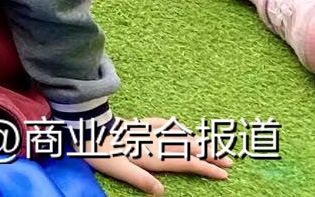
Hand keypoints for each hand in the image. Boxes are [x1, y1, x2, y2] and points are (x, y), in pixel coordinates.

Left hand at [83, 116, 232, 193]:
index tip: (223, 174)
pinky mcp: (140, 124)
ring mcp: (148, 131)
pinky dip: (179, 129)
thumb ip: (140, 180)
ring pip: (180, 136)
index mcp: (153, 155)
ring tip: (213, 147)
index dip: (205, 168)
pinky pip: (165, 125)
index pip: (185, 163)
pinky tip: (183, 130)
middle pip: (188, 148)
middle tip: (229, 161)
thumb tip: (161, 192)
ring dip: (198, 142)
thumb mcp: (118, 169)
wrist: (86, 124)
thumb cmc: (100, 149)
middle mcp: (155, 142)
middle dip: (209, 155)